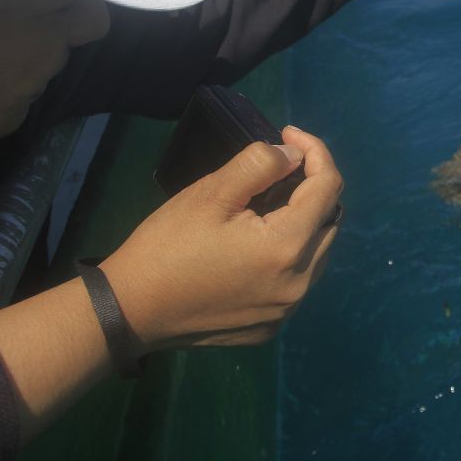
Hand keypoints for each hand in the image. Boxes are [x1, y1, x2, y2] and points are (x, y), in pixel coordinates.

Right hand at [99, 126, 342, 350]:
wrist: (130, 310)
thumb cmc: (167, 246)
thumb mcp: (211, 193)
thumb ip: (261, 165)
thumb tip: (294, 156)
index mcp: (288, 247)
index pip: (329, 188)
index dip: (315, 152)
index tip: (288, 135)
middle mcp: (299, 284)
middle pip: (330, 221)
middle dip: (314, 186)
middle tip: (281, 168)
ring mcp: (286, 310)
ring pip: (319, 253)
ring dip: (306, 222)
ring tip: (272, 202)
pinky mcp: (270, 326)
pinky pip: (298, 281)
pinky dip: (291, 255)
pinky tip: (259, 245)